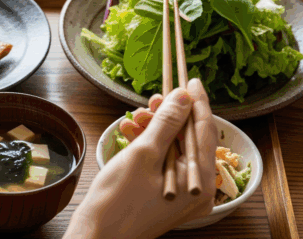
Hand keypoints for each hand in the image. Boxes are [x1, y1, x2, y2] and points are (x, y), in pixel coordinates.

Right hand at [63, 79, 217, 238]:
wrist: (97, 236)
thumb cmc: (118, 200)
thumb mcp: (143, 154)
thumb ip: (167, 123)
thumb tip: (184, 97)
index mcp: (201, 181)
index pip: (205, 130)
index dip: (197, 101)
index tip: (190, 80)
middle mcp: (199, 189)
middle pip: (191, 139)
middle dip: (170, 115)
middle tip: (153, 98)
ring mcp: (184, 195)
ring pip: (176, 149)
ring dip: (156, 130)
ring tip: (135, 117)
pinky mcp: (168, 196)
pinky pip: (165, 163)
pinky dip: (150, 147)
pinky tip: (131, 132)